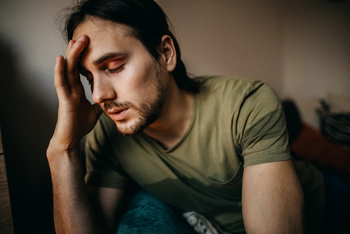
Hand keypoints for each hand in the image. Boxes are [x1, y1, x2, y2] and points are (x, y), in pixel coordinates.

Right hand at [50, 35, 101, 151]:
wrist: (71, 139)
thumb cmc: (80, 125)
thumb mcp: (95, 110)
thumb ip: (100, 102)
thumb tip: (111, 97)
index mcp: (77, 89)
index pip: (80, 69)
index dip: (83, 57)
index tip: (89, 44)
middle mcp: (71, 88)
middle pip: (74, 65)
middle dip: (78, 51)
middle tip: (85, 36)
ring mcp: (66, 92)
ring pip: (67, 69)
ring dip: (71, 55)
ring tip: (75, 41)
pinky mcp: (63, 99)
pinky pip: (60, 82)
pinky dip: (59, 70)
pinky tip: (60, 58)